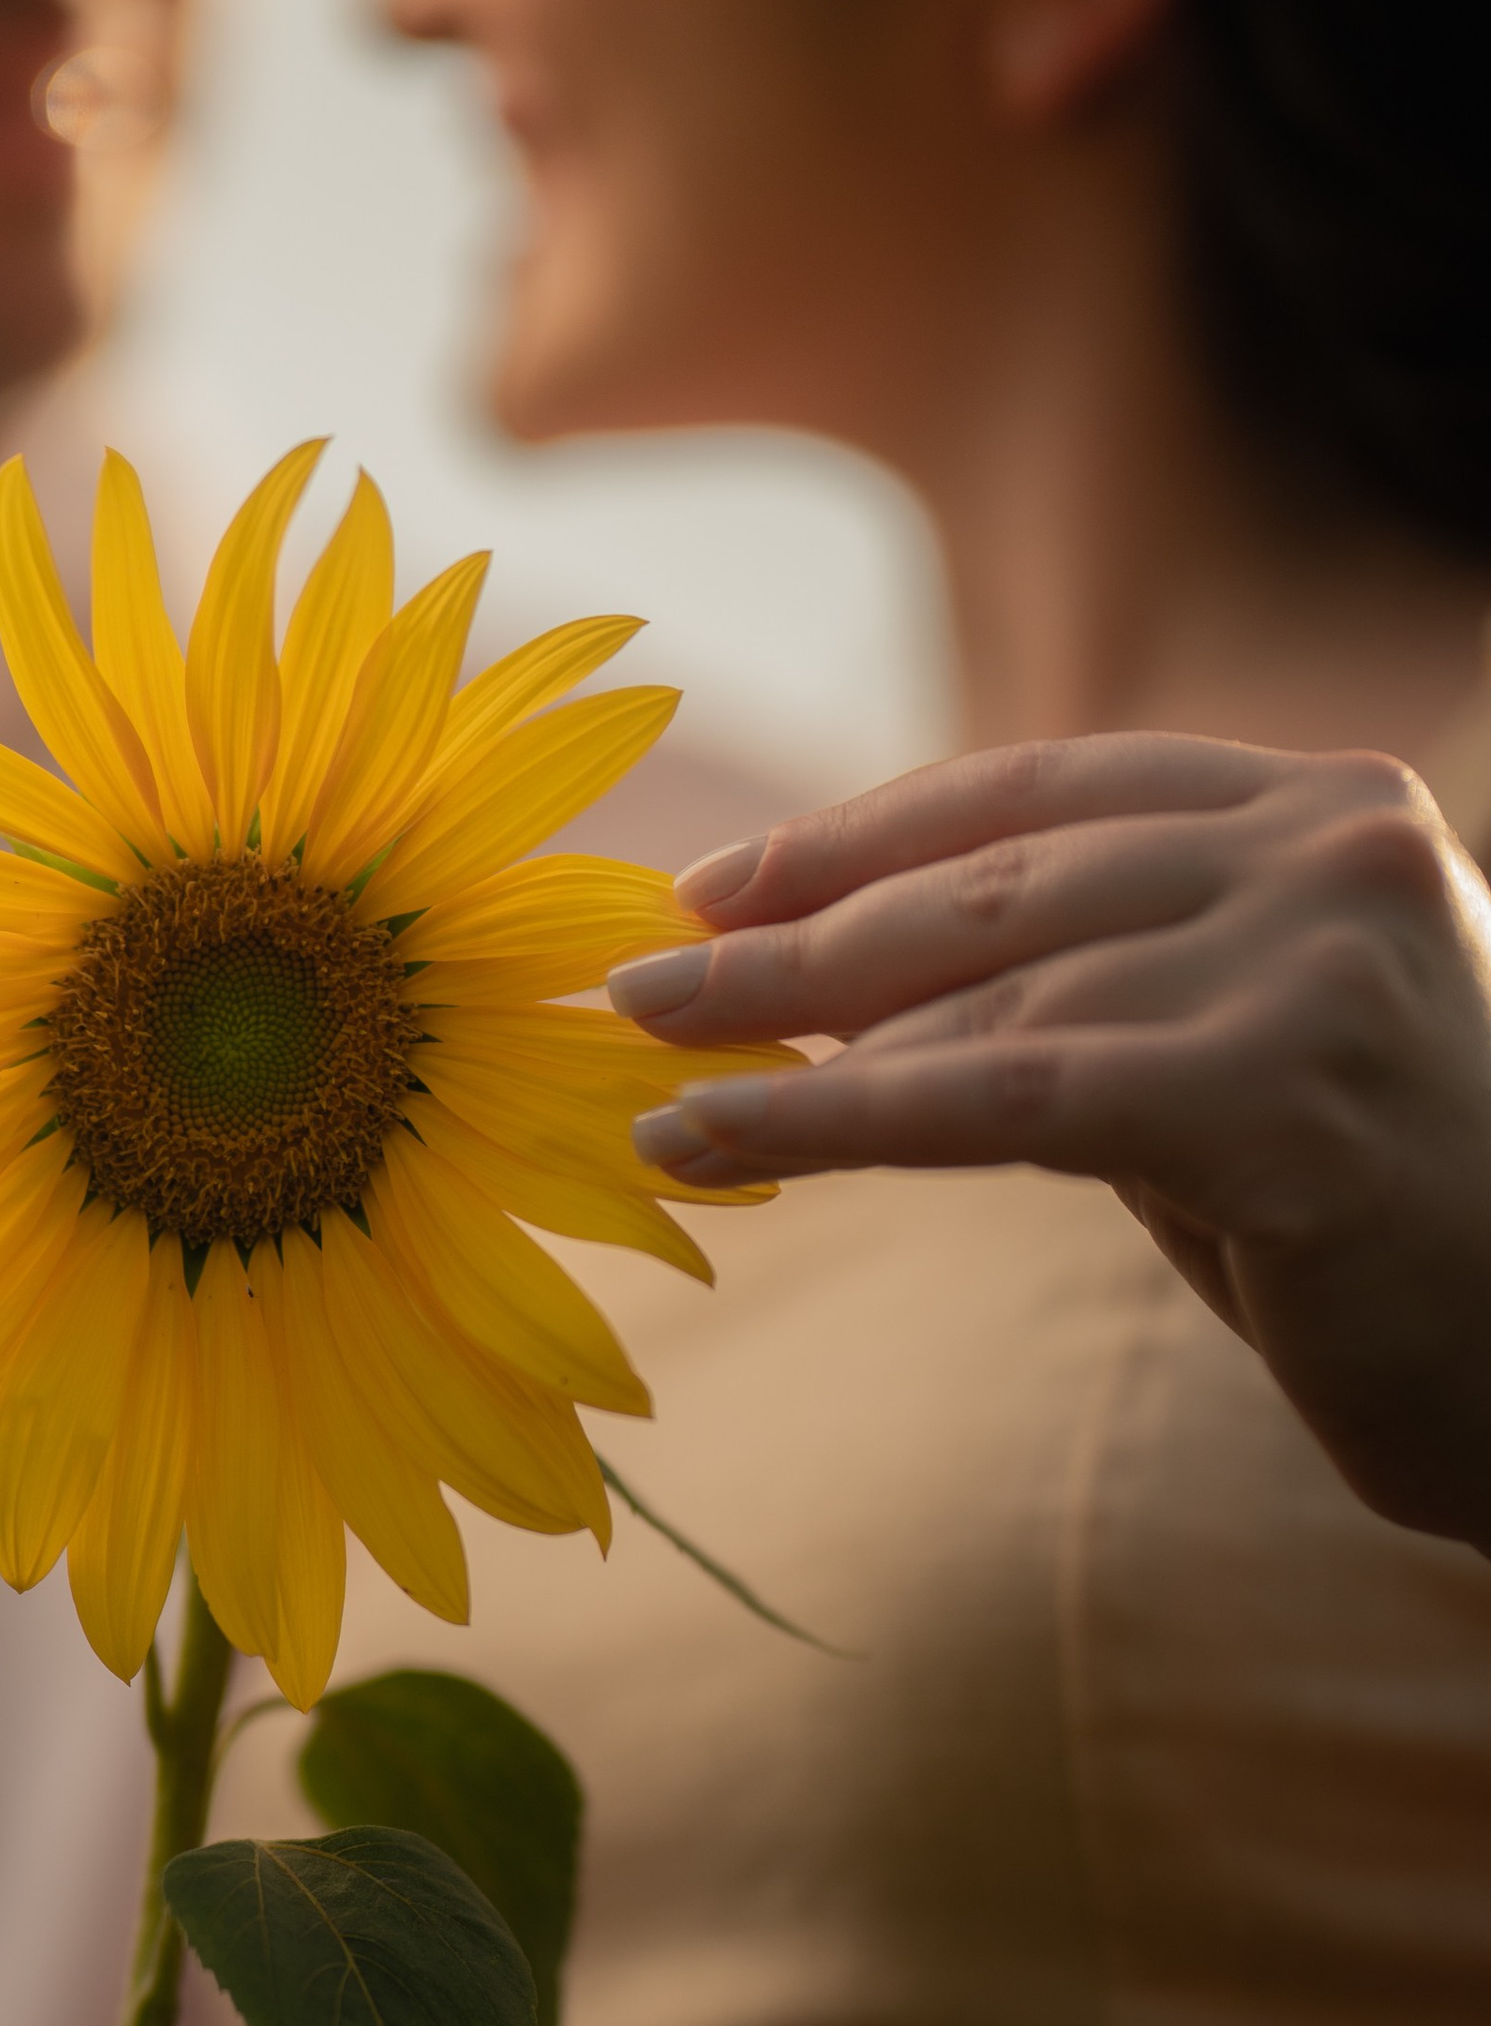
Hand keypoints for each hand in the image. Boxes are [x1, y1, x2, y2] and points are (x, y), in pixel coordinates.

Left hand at [608, 737, 1490, 1550]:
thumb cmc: (1388, 1237)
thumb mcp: (1235, 1060)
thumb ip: (1095, 992)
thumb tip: (846, 982)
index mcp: (1324, 808)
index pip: (1045, 788)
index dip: (864, 834)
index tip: (718, 886)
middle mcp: (1329, 849)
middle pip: (997, 880)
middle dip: (796, 939)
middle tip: (638, 983)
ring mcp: (1317, 961)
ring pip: (987, 993)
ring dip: (791, 1043)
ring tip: (653, 1084)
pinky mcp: (1282, 1097)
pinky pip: (1002, 1100)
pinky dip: (835, 1122)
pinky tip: (714, 1142)